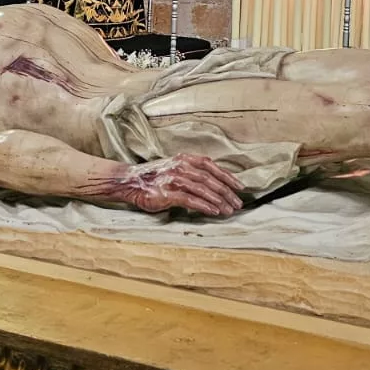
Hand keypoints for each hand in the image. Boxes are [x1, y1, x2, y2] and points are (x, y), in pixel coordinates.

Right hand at [95, 155, 244, 216]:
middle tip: (238, 203)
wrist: (129, 182)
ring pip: (203, 189)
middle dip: (227, 191)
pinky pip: (191, 199)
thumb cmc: (152, 177)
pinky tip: (214, 211)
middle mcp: (181, 166)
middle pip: (210, 178)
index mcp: (184, 159)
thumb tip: (210, 182)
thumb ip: (190, 171)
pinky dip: (204, 205)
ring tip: (229, 210)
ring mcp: (174, 179)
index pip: (211, 165)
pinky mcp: (168, 193)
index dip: (227, 176)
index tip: (240, 186)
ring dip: (219, 200)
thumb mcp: (173, 167)